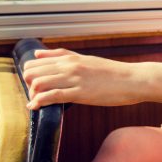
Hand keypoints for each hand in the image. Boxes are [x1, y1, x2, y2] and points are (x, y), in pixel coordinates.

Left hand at [23, 49, 138, 109]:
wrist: (133, 80)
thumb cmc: (112, 73)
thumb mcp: (86, 59)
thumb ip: (61, 55)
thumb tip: (38, 53)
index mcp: (69, 58)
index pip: (34, 62)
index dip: (30, 75)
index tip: (36, 85)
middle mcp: (69, 66)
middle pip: (32, 72)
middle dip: (28, 85)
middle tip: (37, 95)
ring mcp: (74, 79)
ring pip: (38, 83)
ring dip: (33, 95)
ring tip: (38, 102)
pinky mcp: (80, 93)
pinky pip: (52, 96)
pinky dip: (39, 102)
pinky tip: (36, 107)